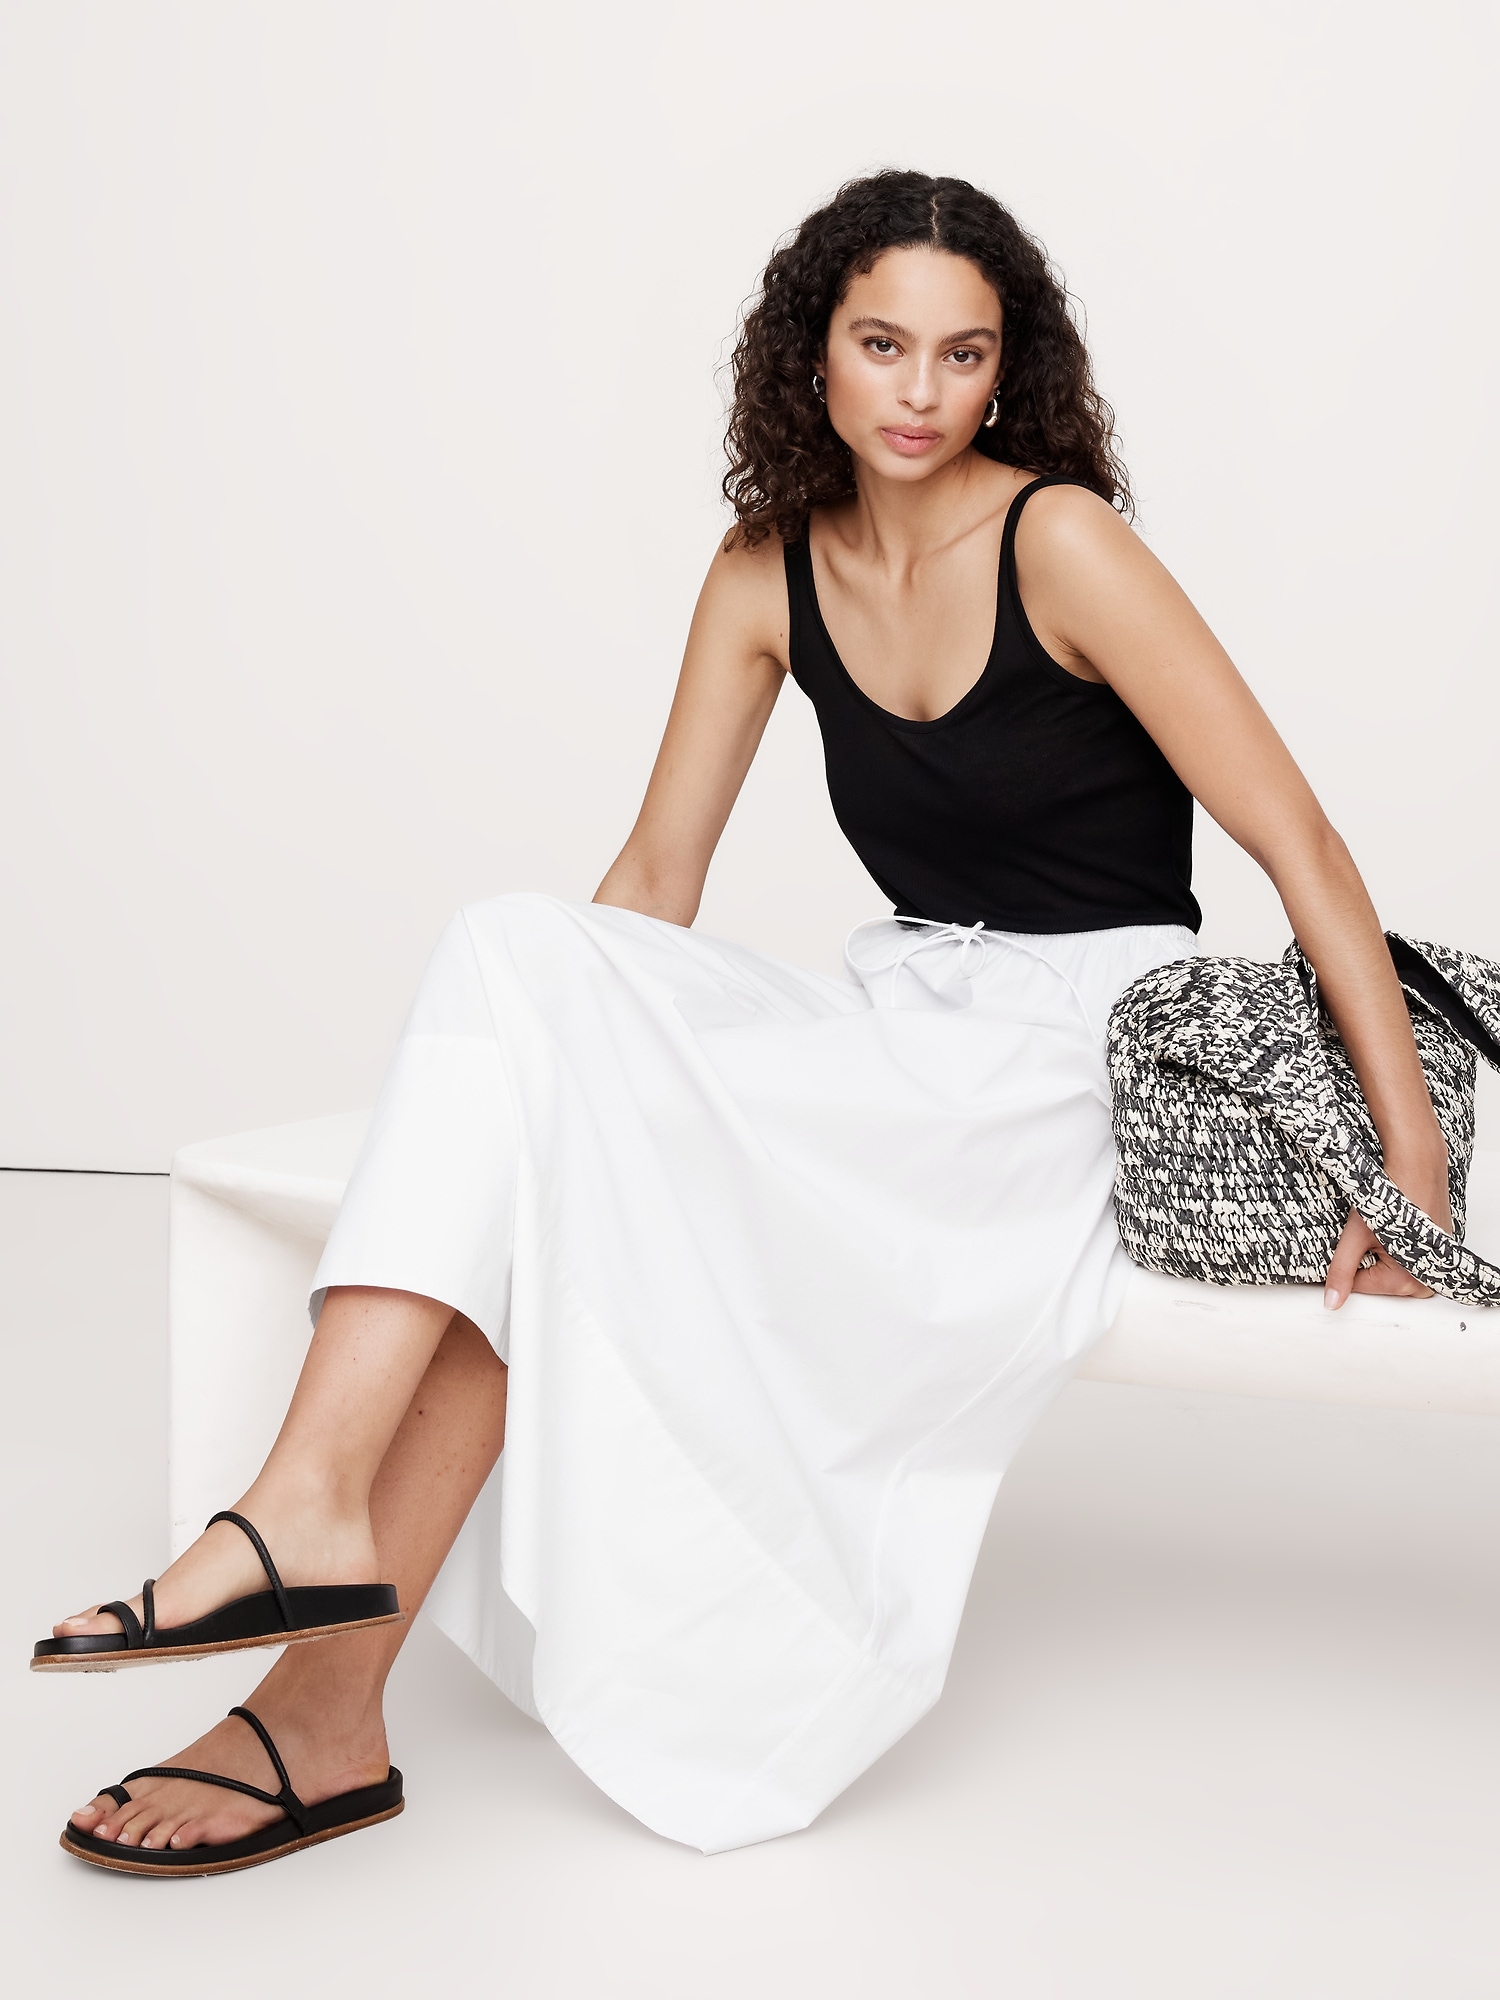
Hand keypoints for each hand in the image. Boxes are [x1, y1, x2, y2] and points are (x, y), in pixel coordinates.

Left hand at [1323, 1147, 1452, 1309]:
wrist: (1417, 1165)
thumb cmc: (1392, 1196)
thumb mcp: (1356, 1236)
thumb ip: (1342, 1270)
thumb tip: (1332, 1301)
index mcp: (1407, 1281)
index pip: (1360, 1287)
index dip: (1343, 1267)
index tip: (1342, 1247)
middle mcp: (1427, 1278)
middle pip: (1380, 1282)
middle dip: (1367, 1260)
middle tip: (1368, 1233)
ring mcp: (1435, 1263)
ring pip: (1393, 1270)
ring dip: (1382, 1253)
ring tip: (1382, 1228)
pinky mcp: (1439, 1248)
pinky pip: (1410, 1258)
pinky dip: (1397, 1246)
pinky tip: (1394, 1227)